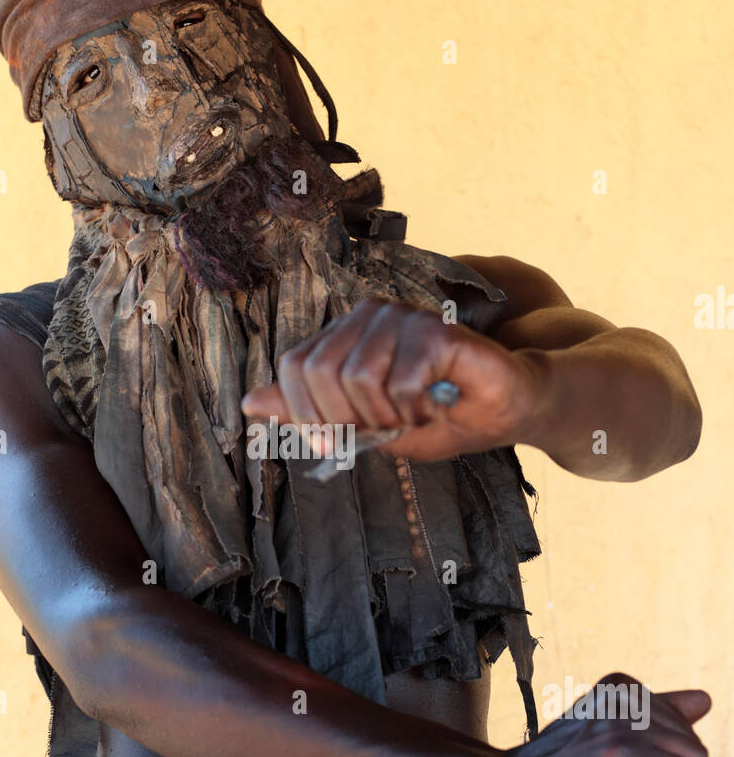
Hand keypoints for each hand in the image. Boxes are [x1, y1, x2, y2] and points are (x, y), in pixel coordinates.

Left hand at [240, 298, 545, 460]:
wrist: (506, 411)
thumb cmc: (439, 416)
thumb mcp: (364, 425)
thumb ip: (309, 412)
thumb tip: (249, 404)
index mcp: (347, 334)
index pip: (295, 366)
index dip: (307, 413)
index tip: (334, 441)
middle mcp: (369, 315)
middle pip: (319, 372)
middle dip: (349, 418)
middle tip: (386, 425)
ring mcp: (402, 317)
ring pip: (358, 378)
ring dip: (387, 416)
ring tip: (414, 414)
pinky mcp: (435, 331)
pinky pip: (399, 383)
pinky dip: (415, 410)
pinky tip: (436, 406)